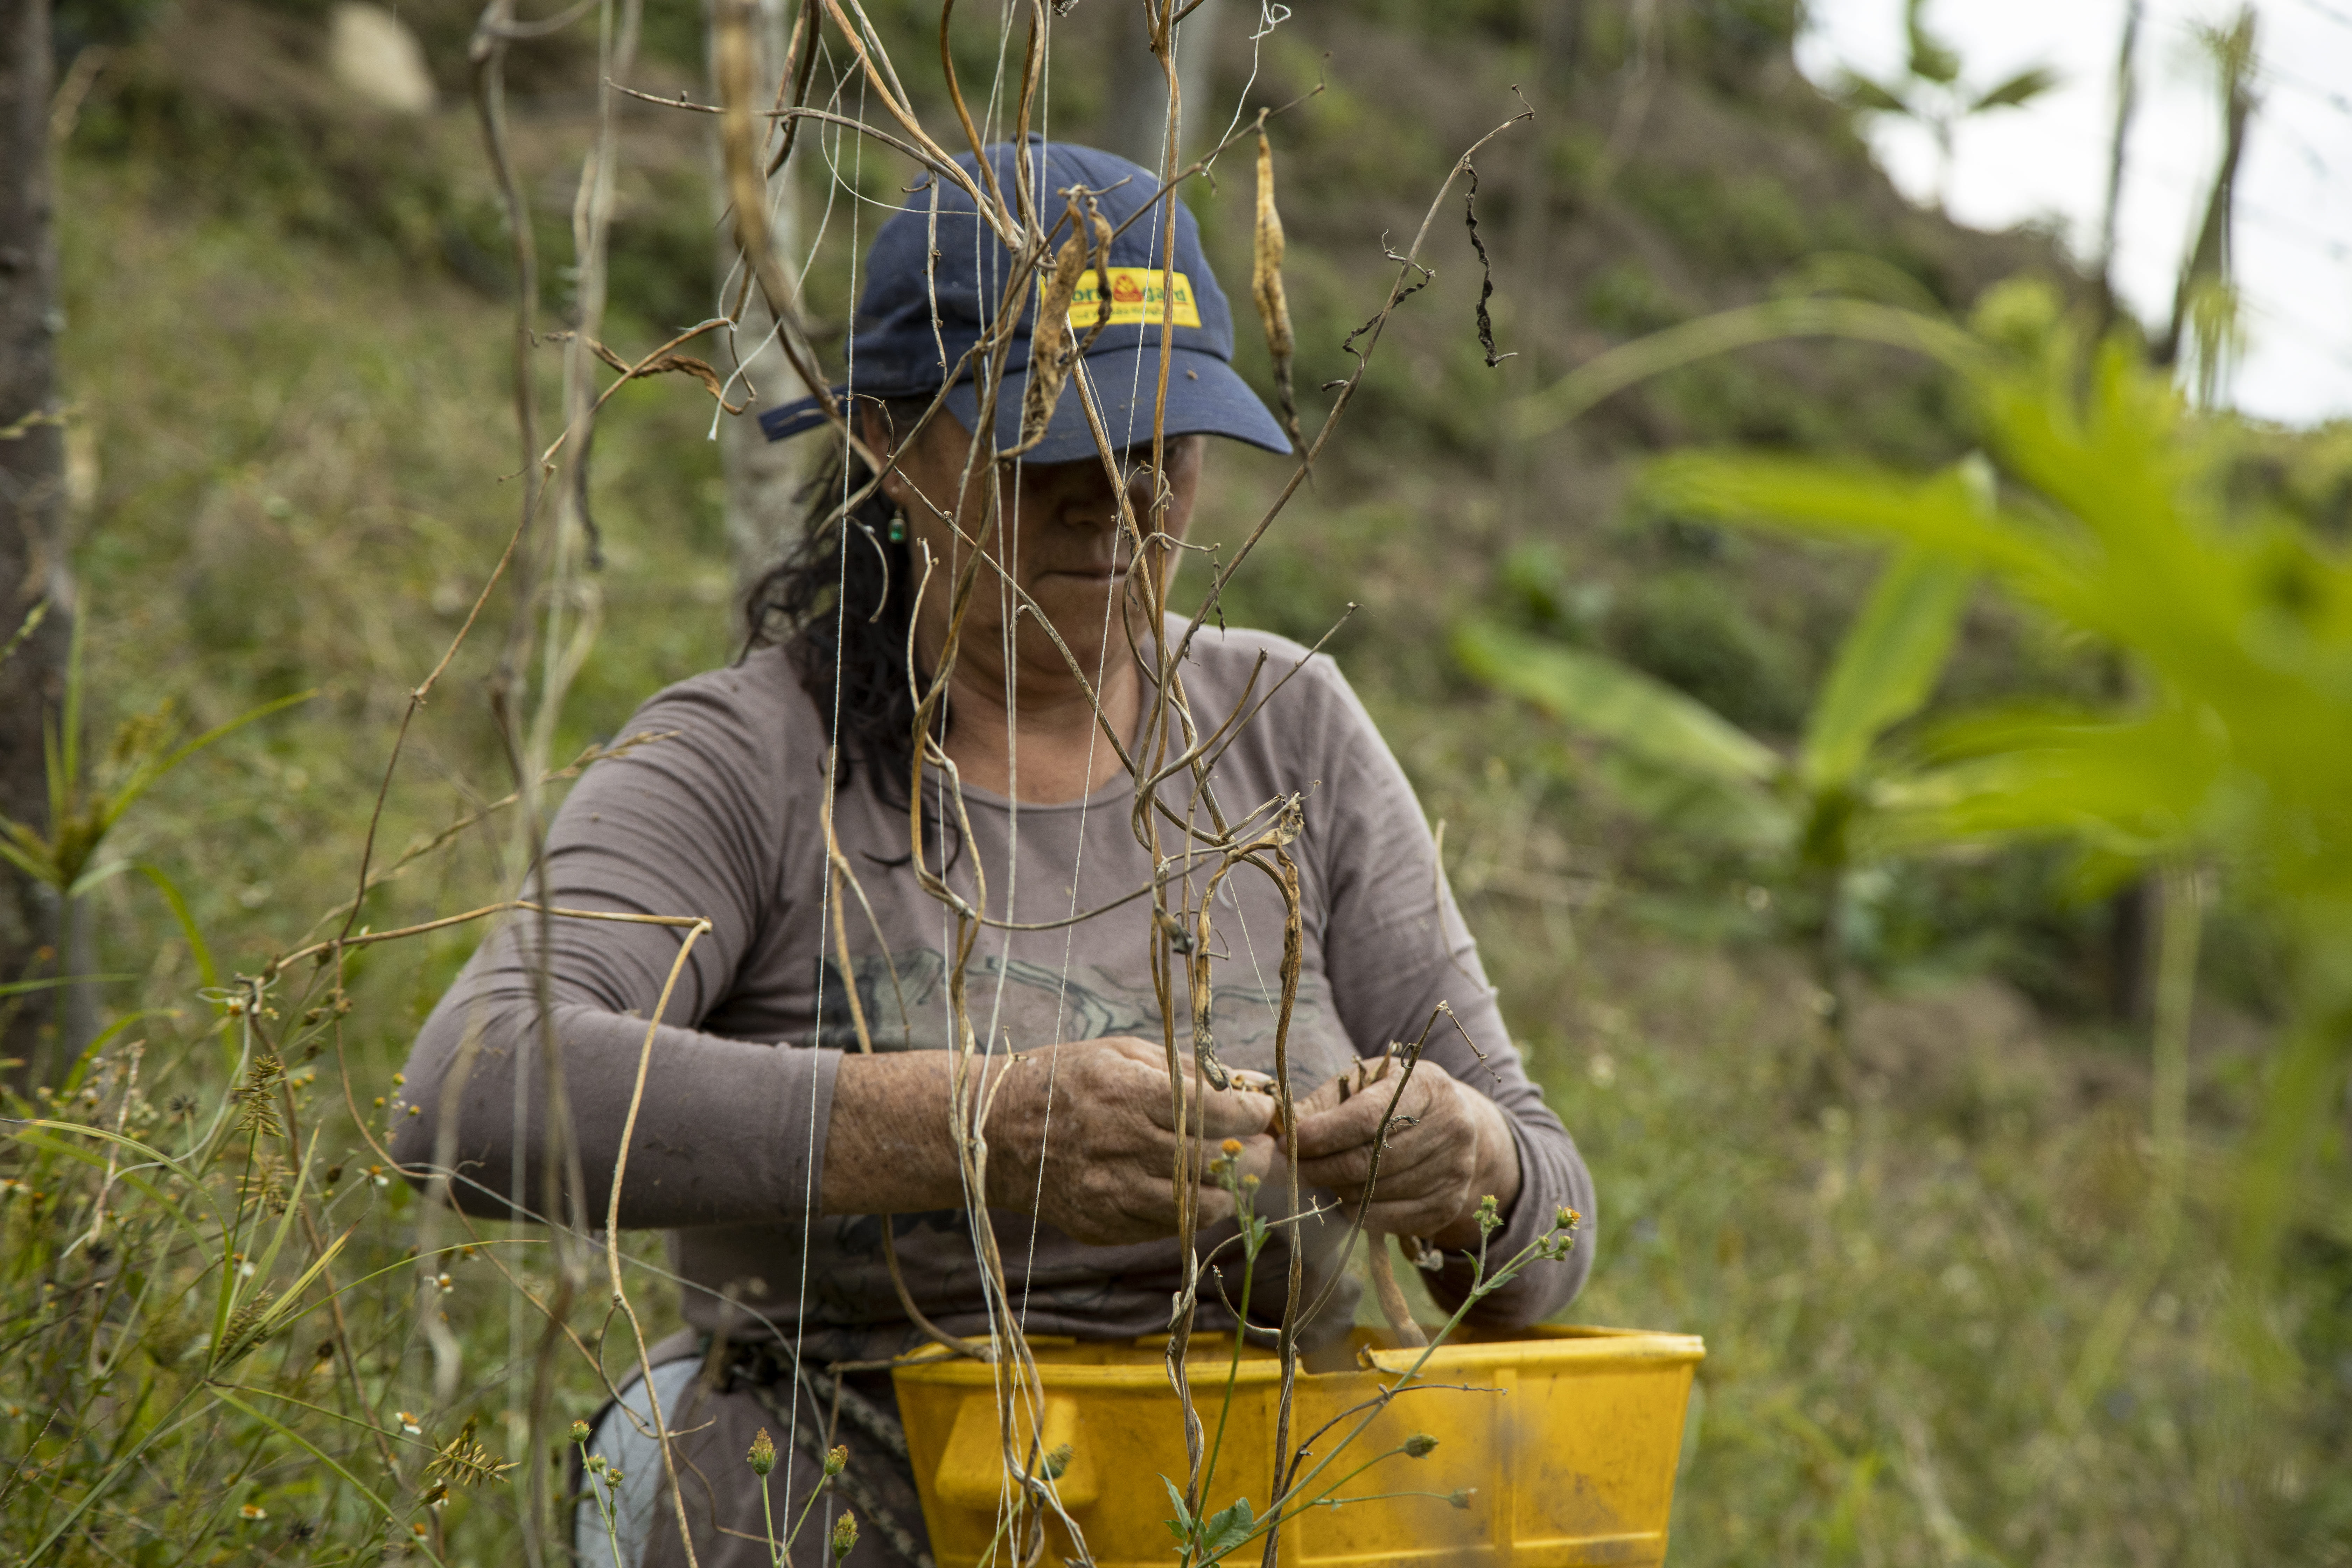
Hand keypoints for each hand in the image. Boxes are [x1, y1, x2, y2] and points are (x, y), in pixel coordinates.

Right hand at [986, 1036, 1279, 1245]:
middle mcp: (1120, 1146)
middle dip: (1250, 1154)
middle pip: (1213, 1162)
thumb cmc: (1067, 1081)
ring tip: (1226, 1169)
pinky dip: (1189, 1210)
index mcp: (1127, 1094)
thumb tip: (1255, 1084)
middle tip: (1259, 1144)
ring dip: (1226, 1188)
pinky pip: (1166, 1227)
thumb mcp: (1123, 1054)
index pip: (1213, 1111)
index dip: (1252, 1113)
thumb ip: (1189, 1070)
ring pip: (1198, 1205)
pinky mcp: (1101, 1224)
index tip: (1264, 1110)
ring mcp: (1109, 1192)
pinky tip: (1188, 1188)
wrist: (995, 1131)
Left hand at [1289, 1057, 1519, 1248]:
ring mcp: (1454, 1169)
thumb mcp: (1366, 1085)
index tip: (1289, 1144)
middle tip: (1291, 1170)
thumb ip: (1325, 1103)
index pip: (1369, 1117)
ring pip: (1376, 1193)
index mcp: (1427, 1086)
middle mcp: (1451, 1127)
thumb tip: (1281, 1125)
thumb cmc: (1399, 1102)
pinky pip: (1389, 1220)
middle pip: (1370, 1160)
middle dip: (1321, 1168)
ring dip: (1338, 1191)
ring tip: (1323, 1179)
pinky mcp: (1449, 1205)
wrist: (1459, 1129)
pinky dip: (1359, 1214)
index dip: (1324, 1134)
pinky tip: (1348, 1200)